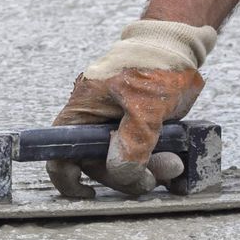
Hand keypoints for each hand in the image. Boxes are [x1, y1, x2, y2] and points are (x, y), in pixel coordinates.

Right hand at [47, 21, 214, 199]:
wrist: (180, 45)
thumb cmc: (156, 64)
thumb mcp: (147, 104)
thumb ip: (132, 142)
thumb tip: (121, 173)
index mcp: (83, 111)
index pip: (60, 153)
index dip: (68, 180)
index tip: (89, 195)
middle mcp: (95, 121)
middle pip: (98, 165)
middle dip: (127, 175)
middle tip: (156, 177)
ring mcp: (117, 125)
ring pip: (124, 163)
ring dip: (148, 170)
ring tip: (174, 164)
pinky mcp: (139, 128)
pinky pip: (142, 155)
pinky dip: (156, 163)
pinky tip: (175, 164)